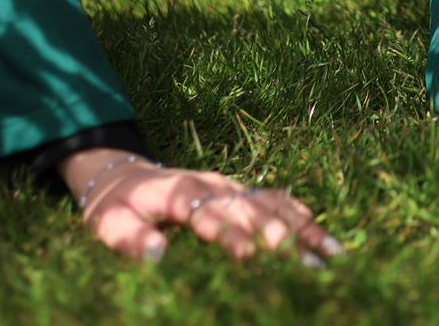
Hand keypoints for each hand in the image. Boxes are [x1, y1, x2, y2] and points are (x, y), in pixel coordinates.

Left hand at [60, 149, 340, 264]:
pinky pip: (275, 200)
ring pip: (271, 203)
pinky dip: (301, 217)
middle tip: (308, 263)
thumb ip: (129, 238)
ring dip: (301, 228)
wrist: (124, 175)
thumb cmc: (116, 206)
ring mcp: (229, 185)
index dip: (230, 232)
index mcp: (177, 191)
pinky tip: (323, 236)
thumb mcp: (108, 223)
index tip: (250, 256)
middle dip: (279, 235)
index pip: (208, 211)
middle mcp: (211, 184)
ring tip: (330, 253)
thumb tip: (156, 254)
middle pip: (250, 208)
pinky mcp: (239, 191)